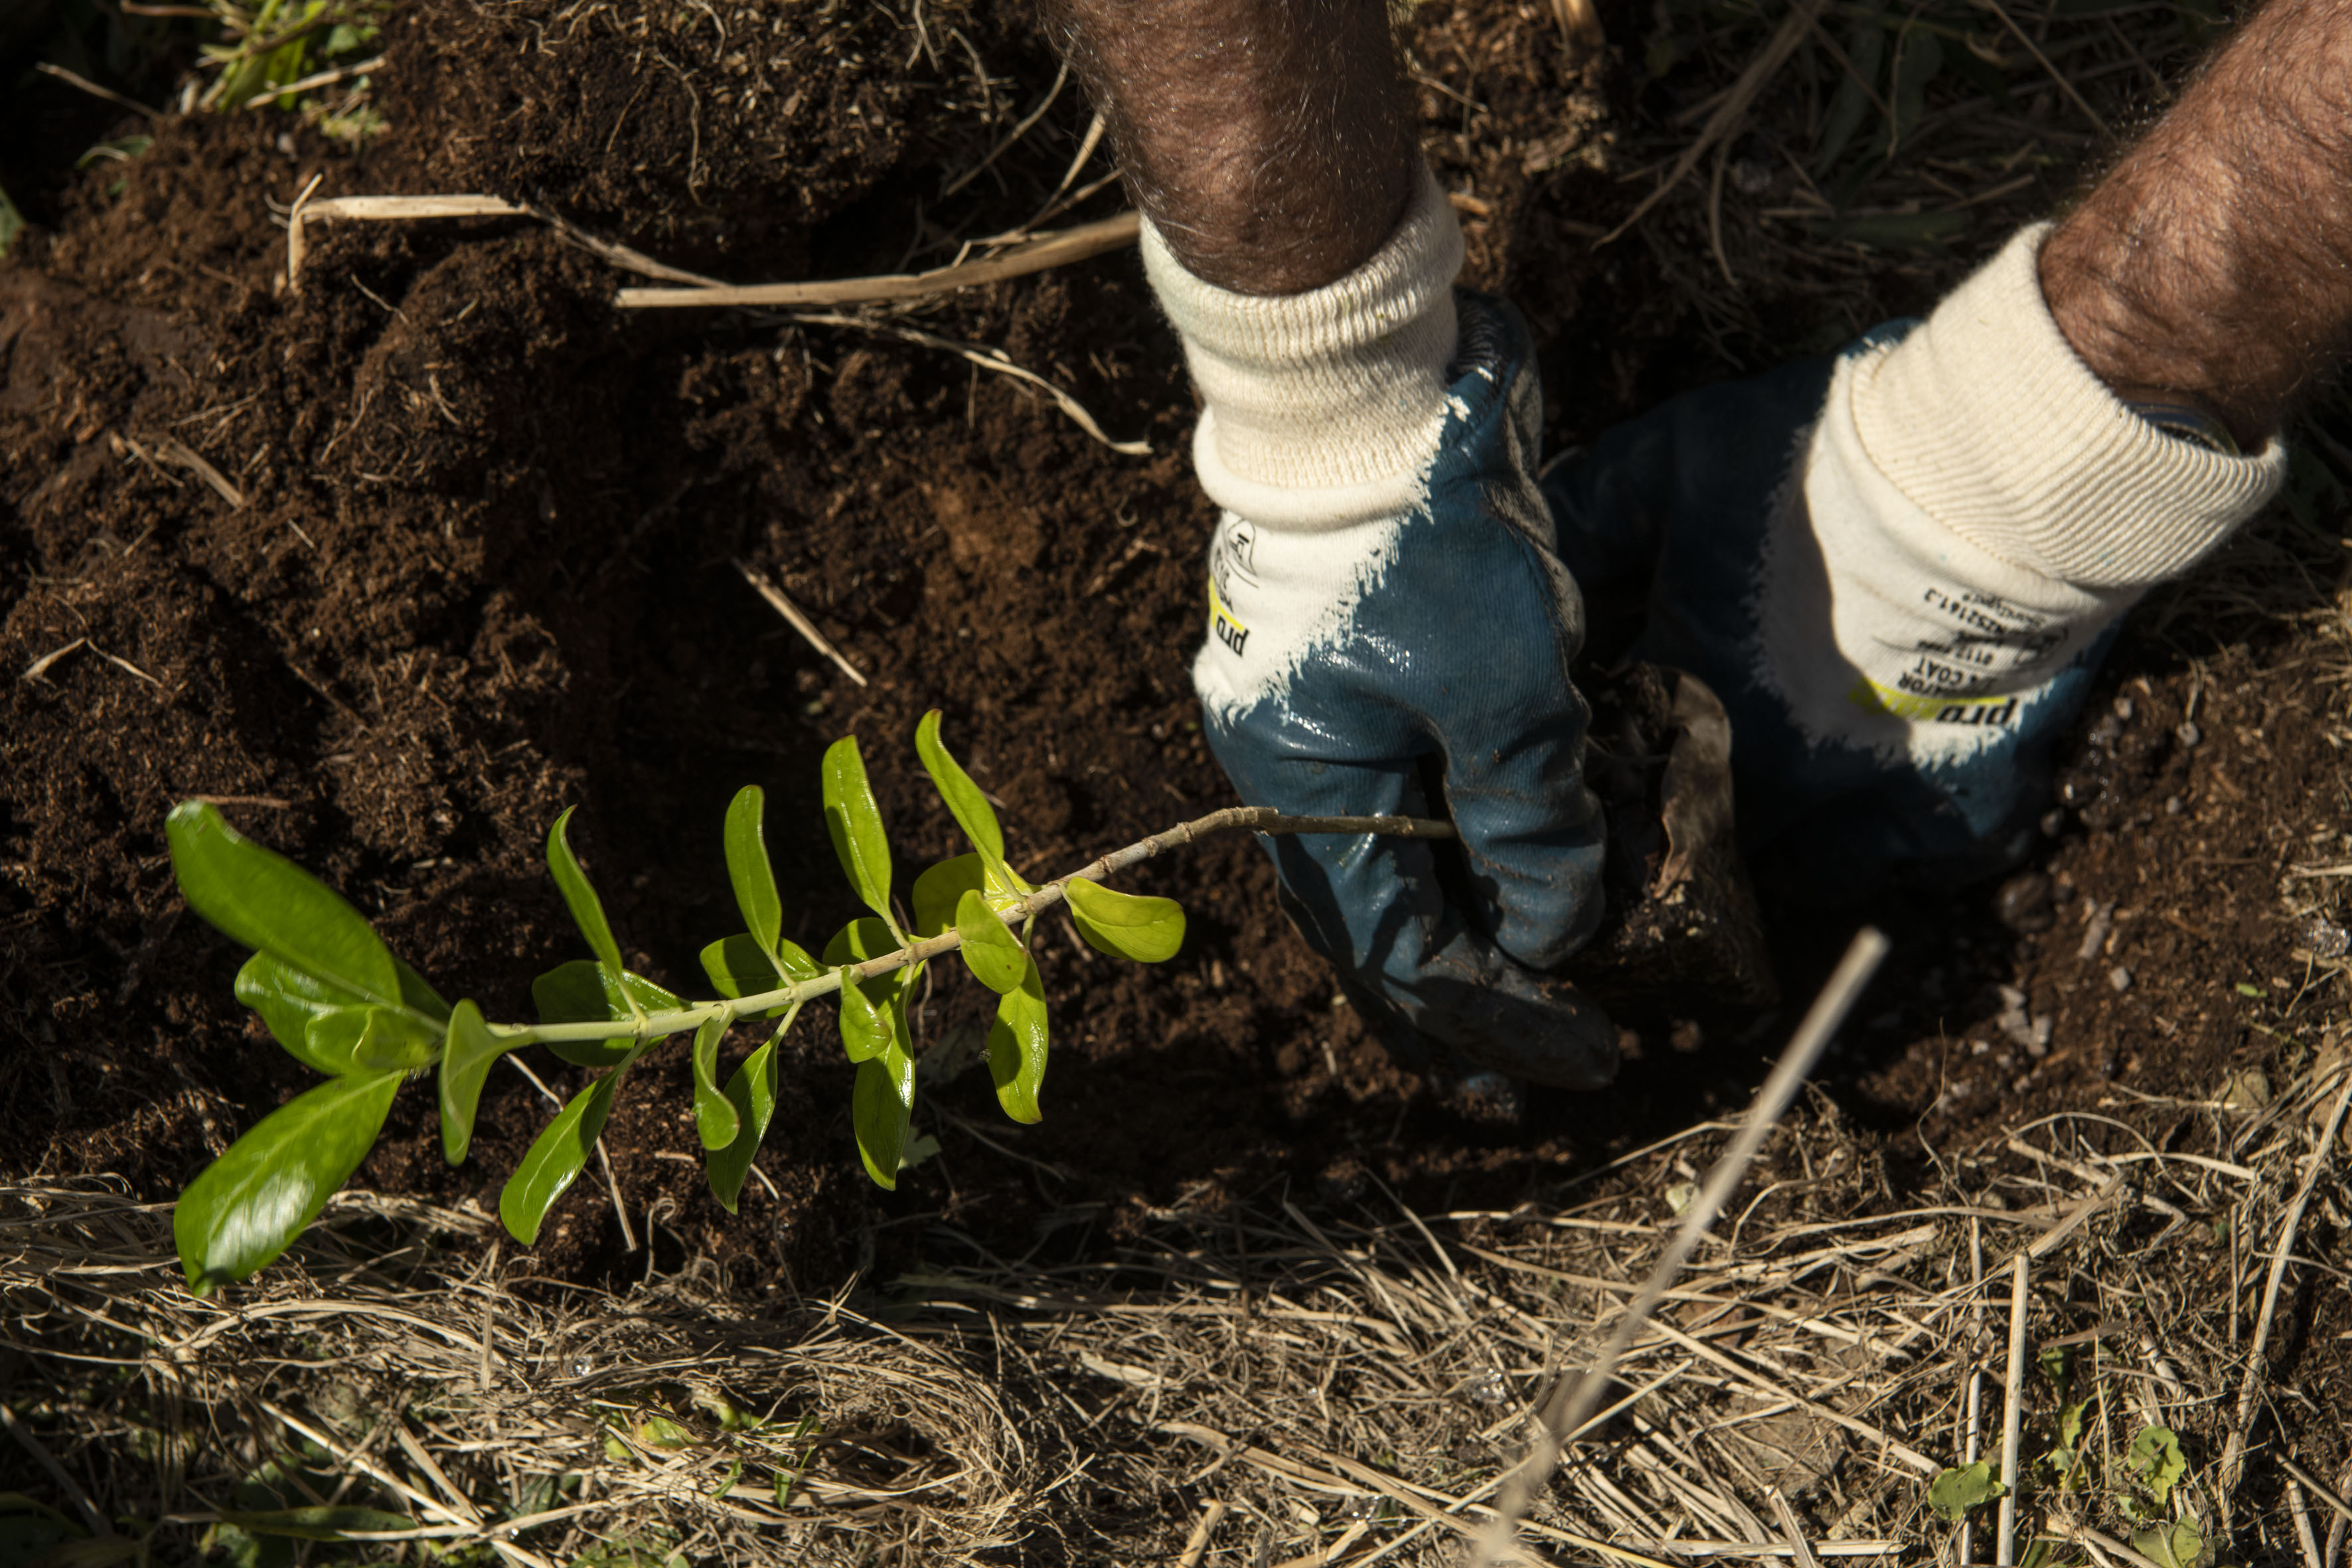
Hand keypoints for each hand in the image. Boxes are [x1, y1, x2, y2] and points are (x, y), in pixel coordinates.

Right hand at [1191, 289, 1619, 1089]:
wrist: (1378, 378)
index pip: (1399, 948)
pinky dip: (1470, 842)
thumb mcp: (1499, 690)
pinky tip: (1517, 869)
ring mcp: (1331, 717)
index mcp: (1301, 790)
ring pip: (1397, 860)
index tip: (1584, 1052)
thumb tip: (1556, 930)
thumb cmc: (1423, 532)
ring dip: (1467, 927)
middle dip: (1462, 1005)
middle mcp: (1300, 769)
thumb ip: (1529, 820)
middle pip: (1380, 922)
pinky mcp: (1376, 668)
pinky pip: (1419, 788)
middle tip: (1531, 1078)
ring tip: (1528, 989)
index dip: (1492, 1014)